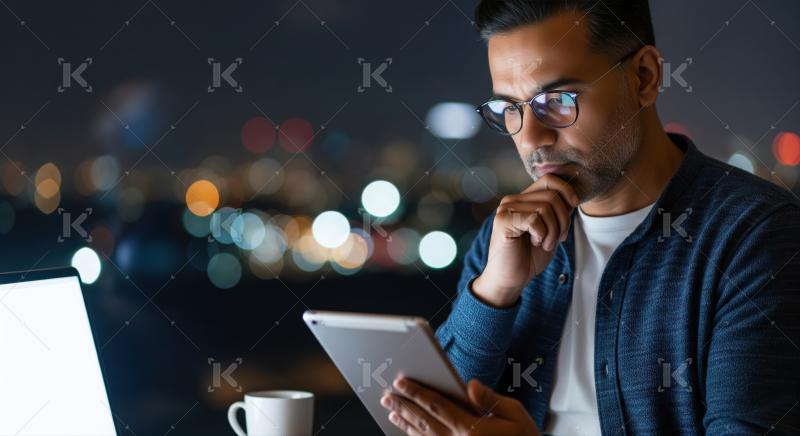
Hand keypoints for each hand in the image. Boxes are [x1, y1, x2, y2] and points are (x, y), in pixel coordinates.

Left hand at [380, 376, 539, 435]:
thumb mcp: (516, 414)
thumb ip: (490, 398)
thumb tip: (470, 385)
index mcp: (472, 429)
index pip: (437, 406)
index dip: (416, 393)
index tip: (400, 382)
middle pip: (423, 421)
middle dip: (403, 406)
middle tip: (387, 396)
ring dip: (405, 422)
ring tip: (392, 411)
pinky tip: (408, 430)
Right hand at [473, 174, 578, 306]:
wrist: (510, 279)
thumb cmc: (529, 257)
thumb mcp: (550, 231)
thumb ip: (557, 213)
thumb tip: (572, 197)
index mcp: (522, 200)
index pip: (549, 180)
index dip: (566, 190)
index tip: (575, 205)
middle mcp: (512, 200)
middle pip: (552, 196)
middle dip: (563, 220)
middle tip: (558, 239)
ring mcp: (505, 209)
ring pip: (546, 208)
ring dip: (553, 231)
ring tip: (544, 244)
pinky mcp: (503, 221)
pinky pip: (535, 220)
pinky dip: (542, 235)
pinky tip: (534, 243)